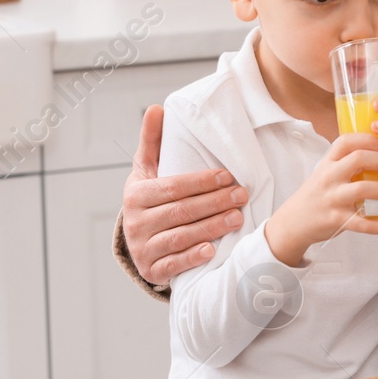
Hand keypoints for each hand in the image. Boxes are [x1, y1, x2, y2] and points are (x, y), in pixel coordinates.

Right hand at [123, 105, 247, 285]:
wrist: (138, 237)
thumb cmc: (150, 198)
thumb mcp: (147, 170)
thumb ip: (153, 141)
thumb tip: (157, 108)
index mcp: (135, 194)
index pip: (173, 187)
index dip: (202, 182)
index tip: (228, 176)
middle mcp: (135, 222)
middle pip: (181, 211)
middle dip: (214, 202)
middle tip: (242, 195)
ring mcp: (142, 248)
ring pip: (181, 237)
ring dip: (211, 227)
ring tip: (237, 218)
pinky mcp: (150, 270)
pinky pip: (173, 265)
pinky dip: (192, 257)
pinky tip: (212, 250)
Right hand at [263, 132, 377, 265]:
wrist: (294, 221)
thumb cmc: (317, 193)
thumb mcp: (326, 171)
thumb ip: (347, 161)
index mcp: (328, 162)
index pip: (347, 141)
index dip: (369, 139)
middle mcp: (330, 177)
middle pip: (358, 159)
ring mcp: (333, 199)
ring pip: (362, 189)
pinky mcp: (336, 220)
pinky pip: (362, 223)